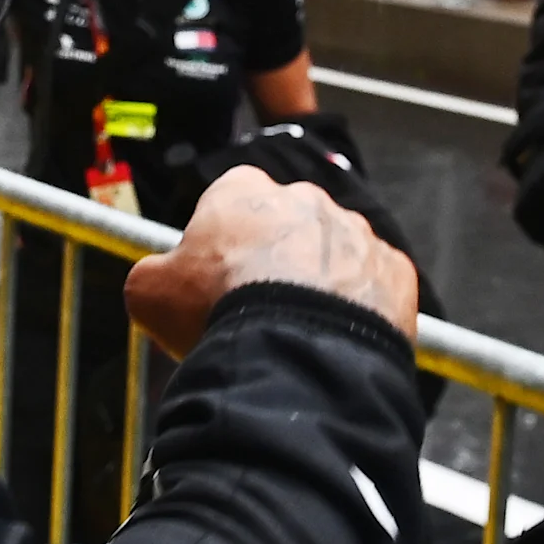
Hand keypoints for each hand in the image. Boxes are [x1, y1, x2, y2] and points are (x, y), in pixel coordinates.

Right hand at [124, 163, 418, 358]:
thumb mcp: (149, 293)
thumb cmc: (214, 313)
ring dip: (321, 285)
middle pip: (286, 227)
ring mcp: (357, 232)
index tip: (215, 284)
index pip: (228, 203)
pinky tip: (336, 342)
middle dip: (275, 261)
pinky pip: (374, 288)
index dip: (219, 246)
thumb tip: (161, 277)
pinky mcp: (394, 270)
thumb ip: (155, 273)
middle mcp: (306, 198)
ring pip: (334, 256)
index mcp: (244, 189)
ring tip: (301, 334)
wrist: (295, 354)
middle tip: (259, 312)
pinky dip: (359, 311)